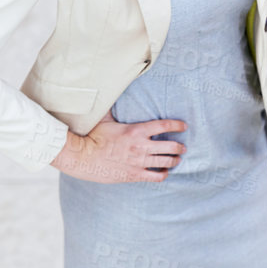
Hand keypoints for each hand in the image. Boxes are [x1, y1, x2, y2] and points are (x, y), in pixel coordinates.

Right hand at [51, 113, 186, 182]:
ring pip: (167, 162)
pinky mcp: (135, 175)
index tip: (184, 126)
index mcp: (136, 130)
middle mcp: (141, 146)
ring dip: (174, 160)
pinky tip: (164, 172)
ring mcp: (139, 162)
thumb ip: (113, 107)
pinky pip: (157, 177)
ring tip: (176, 159)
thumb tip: (112, 90)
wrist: (82, 158)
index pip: (165, 126)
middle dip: (180, 147)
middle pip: (171, 146)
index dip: (178, 125)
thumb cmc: (92, 137)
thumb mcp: (104, 119)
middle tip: (182, 147)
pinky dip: (163, 174)